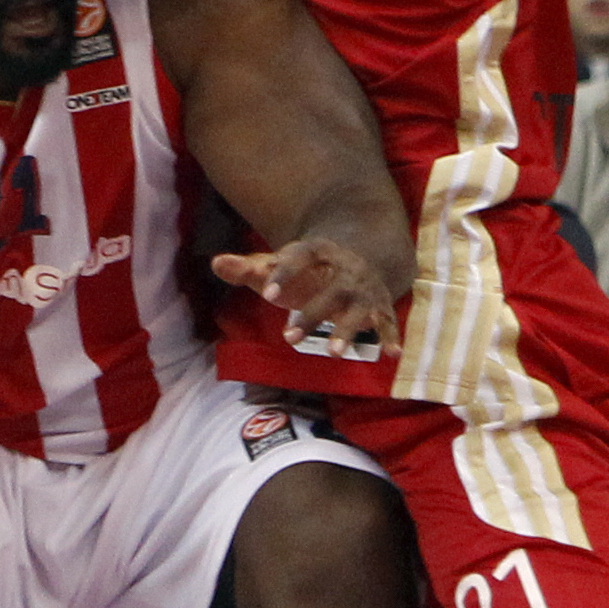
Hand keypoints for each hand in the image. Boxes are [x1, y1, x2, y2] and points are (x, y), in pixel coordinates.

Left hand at [212, 237, 402, 357]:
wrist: (361, 256)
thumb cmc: (307, 269)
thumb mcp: (279, 266)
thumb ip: (248, 268)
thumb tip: (216, 263)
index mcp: (317, 252)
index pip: (300, 257)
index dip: (284, 274)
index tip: (267, 295)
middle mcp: (344, 269)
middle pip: (329, 291)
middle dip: (311, 314)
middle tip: (288, 338)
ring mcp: (364, 289)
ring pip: (358, 308)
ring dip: (348, 330)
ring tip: (334, 353)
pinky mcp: (380, 306)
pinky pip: (388, 321)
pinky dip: (391, 337)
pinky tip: (392, 354)